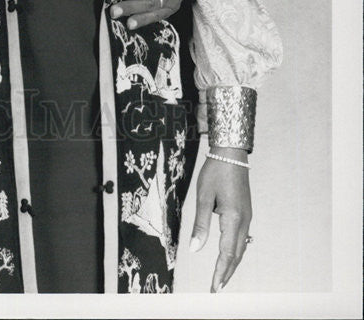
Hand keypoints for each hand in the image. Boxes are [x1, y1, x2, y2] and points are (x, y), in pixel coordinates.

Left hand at [190, 149, 252, 291]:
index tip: (213, 287)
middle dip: (226, 272)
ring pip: (241, 247)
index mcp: (233, 218)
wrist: (231, 154)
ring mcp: (247, 217)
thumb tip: (195, 249)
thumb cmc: (215, 172)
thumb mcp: (203, 196)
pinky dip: (235, 251)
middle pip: (236, 254)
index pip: (227, 253)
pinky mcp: (246, 212)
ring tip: (221, 277)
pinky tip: (229, 256)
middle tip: (216, 288)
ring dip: (232, 264)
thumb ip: (200, 224)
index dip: (219, 271)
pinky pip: (242, 238)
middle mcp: (244, 221)